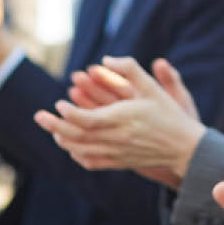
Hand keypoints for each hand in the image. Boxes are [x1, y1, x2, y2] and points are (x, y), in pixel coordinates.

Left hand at [34, 57, 205, 179]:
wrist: (185, 147)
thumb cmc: (169, 114)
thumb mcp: (152, 87)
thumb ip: (130, 70)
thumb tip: (104, 61)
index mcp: (123, 119)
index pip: (86, 119)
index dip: (68, 113)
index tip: (59, 102)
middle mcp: (117, 139)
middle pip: (77, 136)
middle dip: (54, 126)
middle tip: (38, 116)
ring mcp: (117, 153)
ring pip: (81, 150)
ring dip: (62, 140)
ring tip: (52, 129)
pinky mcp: (120, 163)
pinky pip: (92, 162)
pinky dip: (77, 155)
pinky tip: (71, 147)